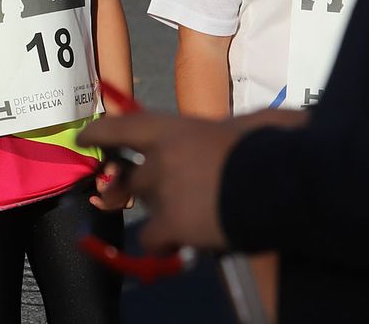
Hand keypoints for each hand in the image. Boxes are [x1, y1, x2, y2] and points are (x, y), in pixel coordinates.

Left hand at [77, 109, 303, 251]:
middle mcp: (159, 158)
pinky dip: (163, 244)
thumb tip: (236, 132)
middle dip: (134, 185)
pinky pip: (153, 239)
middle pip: (132, 175)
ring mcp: (162, 191)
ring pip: (147, 205)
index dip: (100, 133)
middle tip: (144, 193)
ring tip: (189, 219)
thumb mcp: (247, 123)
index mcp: (175, 129)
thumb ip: (228, 129)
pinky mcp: (172, 224)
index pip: (123, 126)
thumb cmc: (271, 145)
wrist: (285, 181)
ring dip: (163, 211)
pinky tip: (179, 245)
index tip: (83, 137)